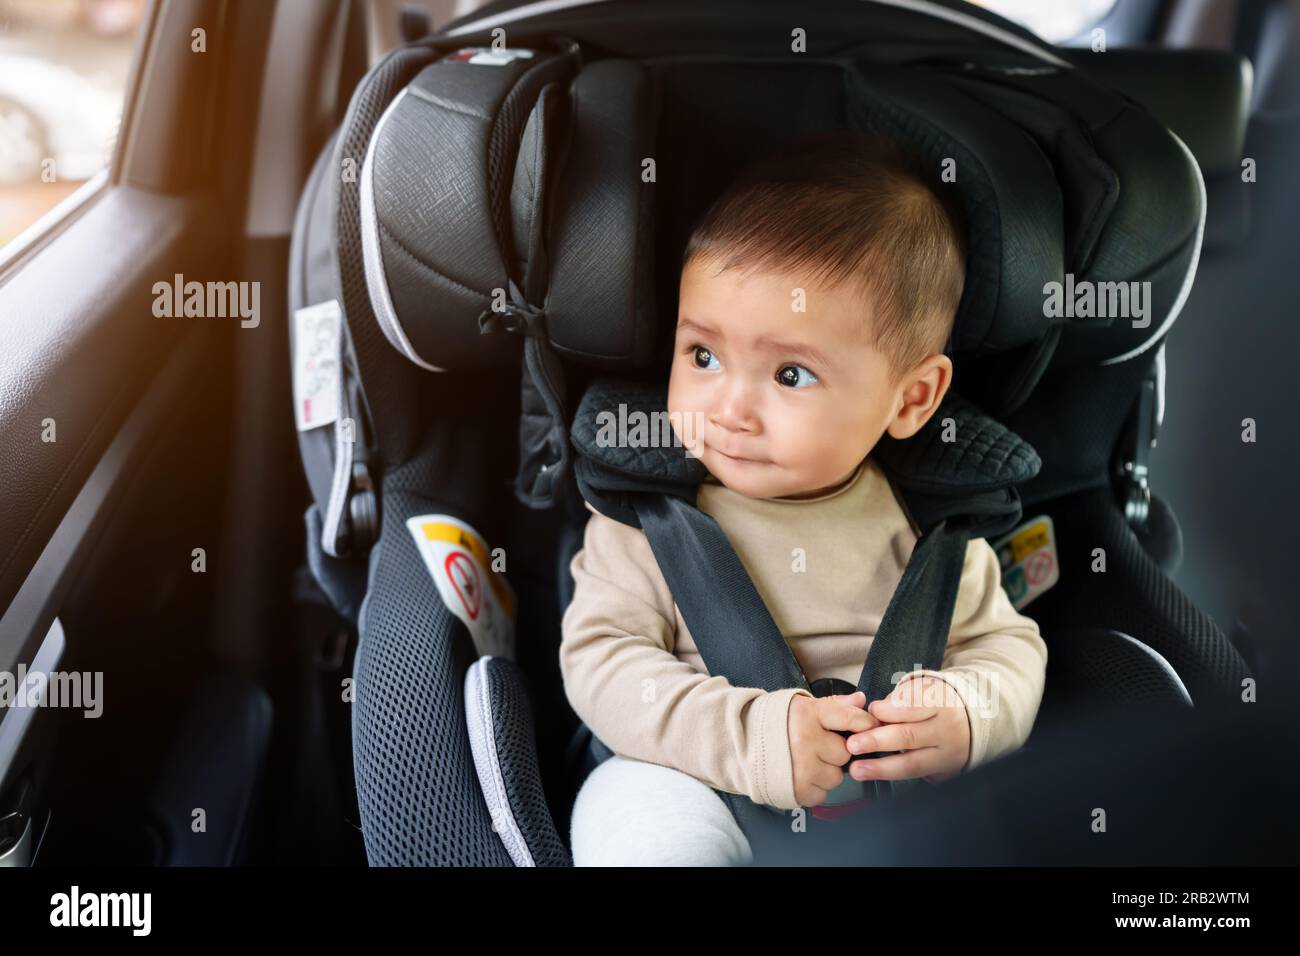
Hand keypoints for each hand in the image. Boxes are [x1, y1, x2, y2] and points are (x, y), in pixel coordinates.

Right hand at [787, 690, 880, 806]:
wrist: (741, 744)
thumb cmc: (776, 724)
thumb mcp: (804, 706)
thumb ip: (835, 704)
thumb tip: (862, 700)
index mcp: (808, 715)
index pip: (850, 718)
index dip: (865, 724)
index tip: (870, 728)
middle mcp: (806, 740)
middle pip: (845, 752)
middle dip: (835, 751)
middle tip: (818, 746)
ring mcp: (802, 767)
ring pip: (836, 776)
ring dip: (826, 772)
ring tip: (807, 762)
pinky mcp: (796, 790)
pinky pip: (822, 794)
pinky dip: (814, 789)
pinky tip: (801, 775)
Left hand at [844, 675, 970, 783]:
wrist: (970, 727)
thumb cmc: (937, 706)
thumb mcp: (924, 690)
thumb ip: (900, 698)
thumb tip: (875, 713)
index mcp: (940, 703)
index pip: (915, 705)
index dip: (891, 709)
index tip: (872, 710)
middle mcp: (945, 731)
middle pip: (910, 736)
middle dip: (878, 740)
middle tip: (853, 744)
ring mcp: (945, 755)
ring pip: (912, 763)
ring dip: (881, 767)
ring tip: (858, 769)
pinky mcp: (942, 773)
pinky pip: (914, 776)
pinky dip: (890, 776)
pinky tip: (872, 775)